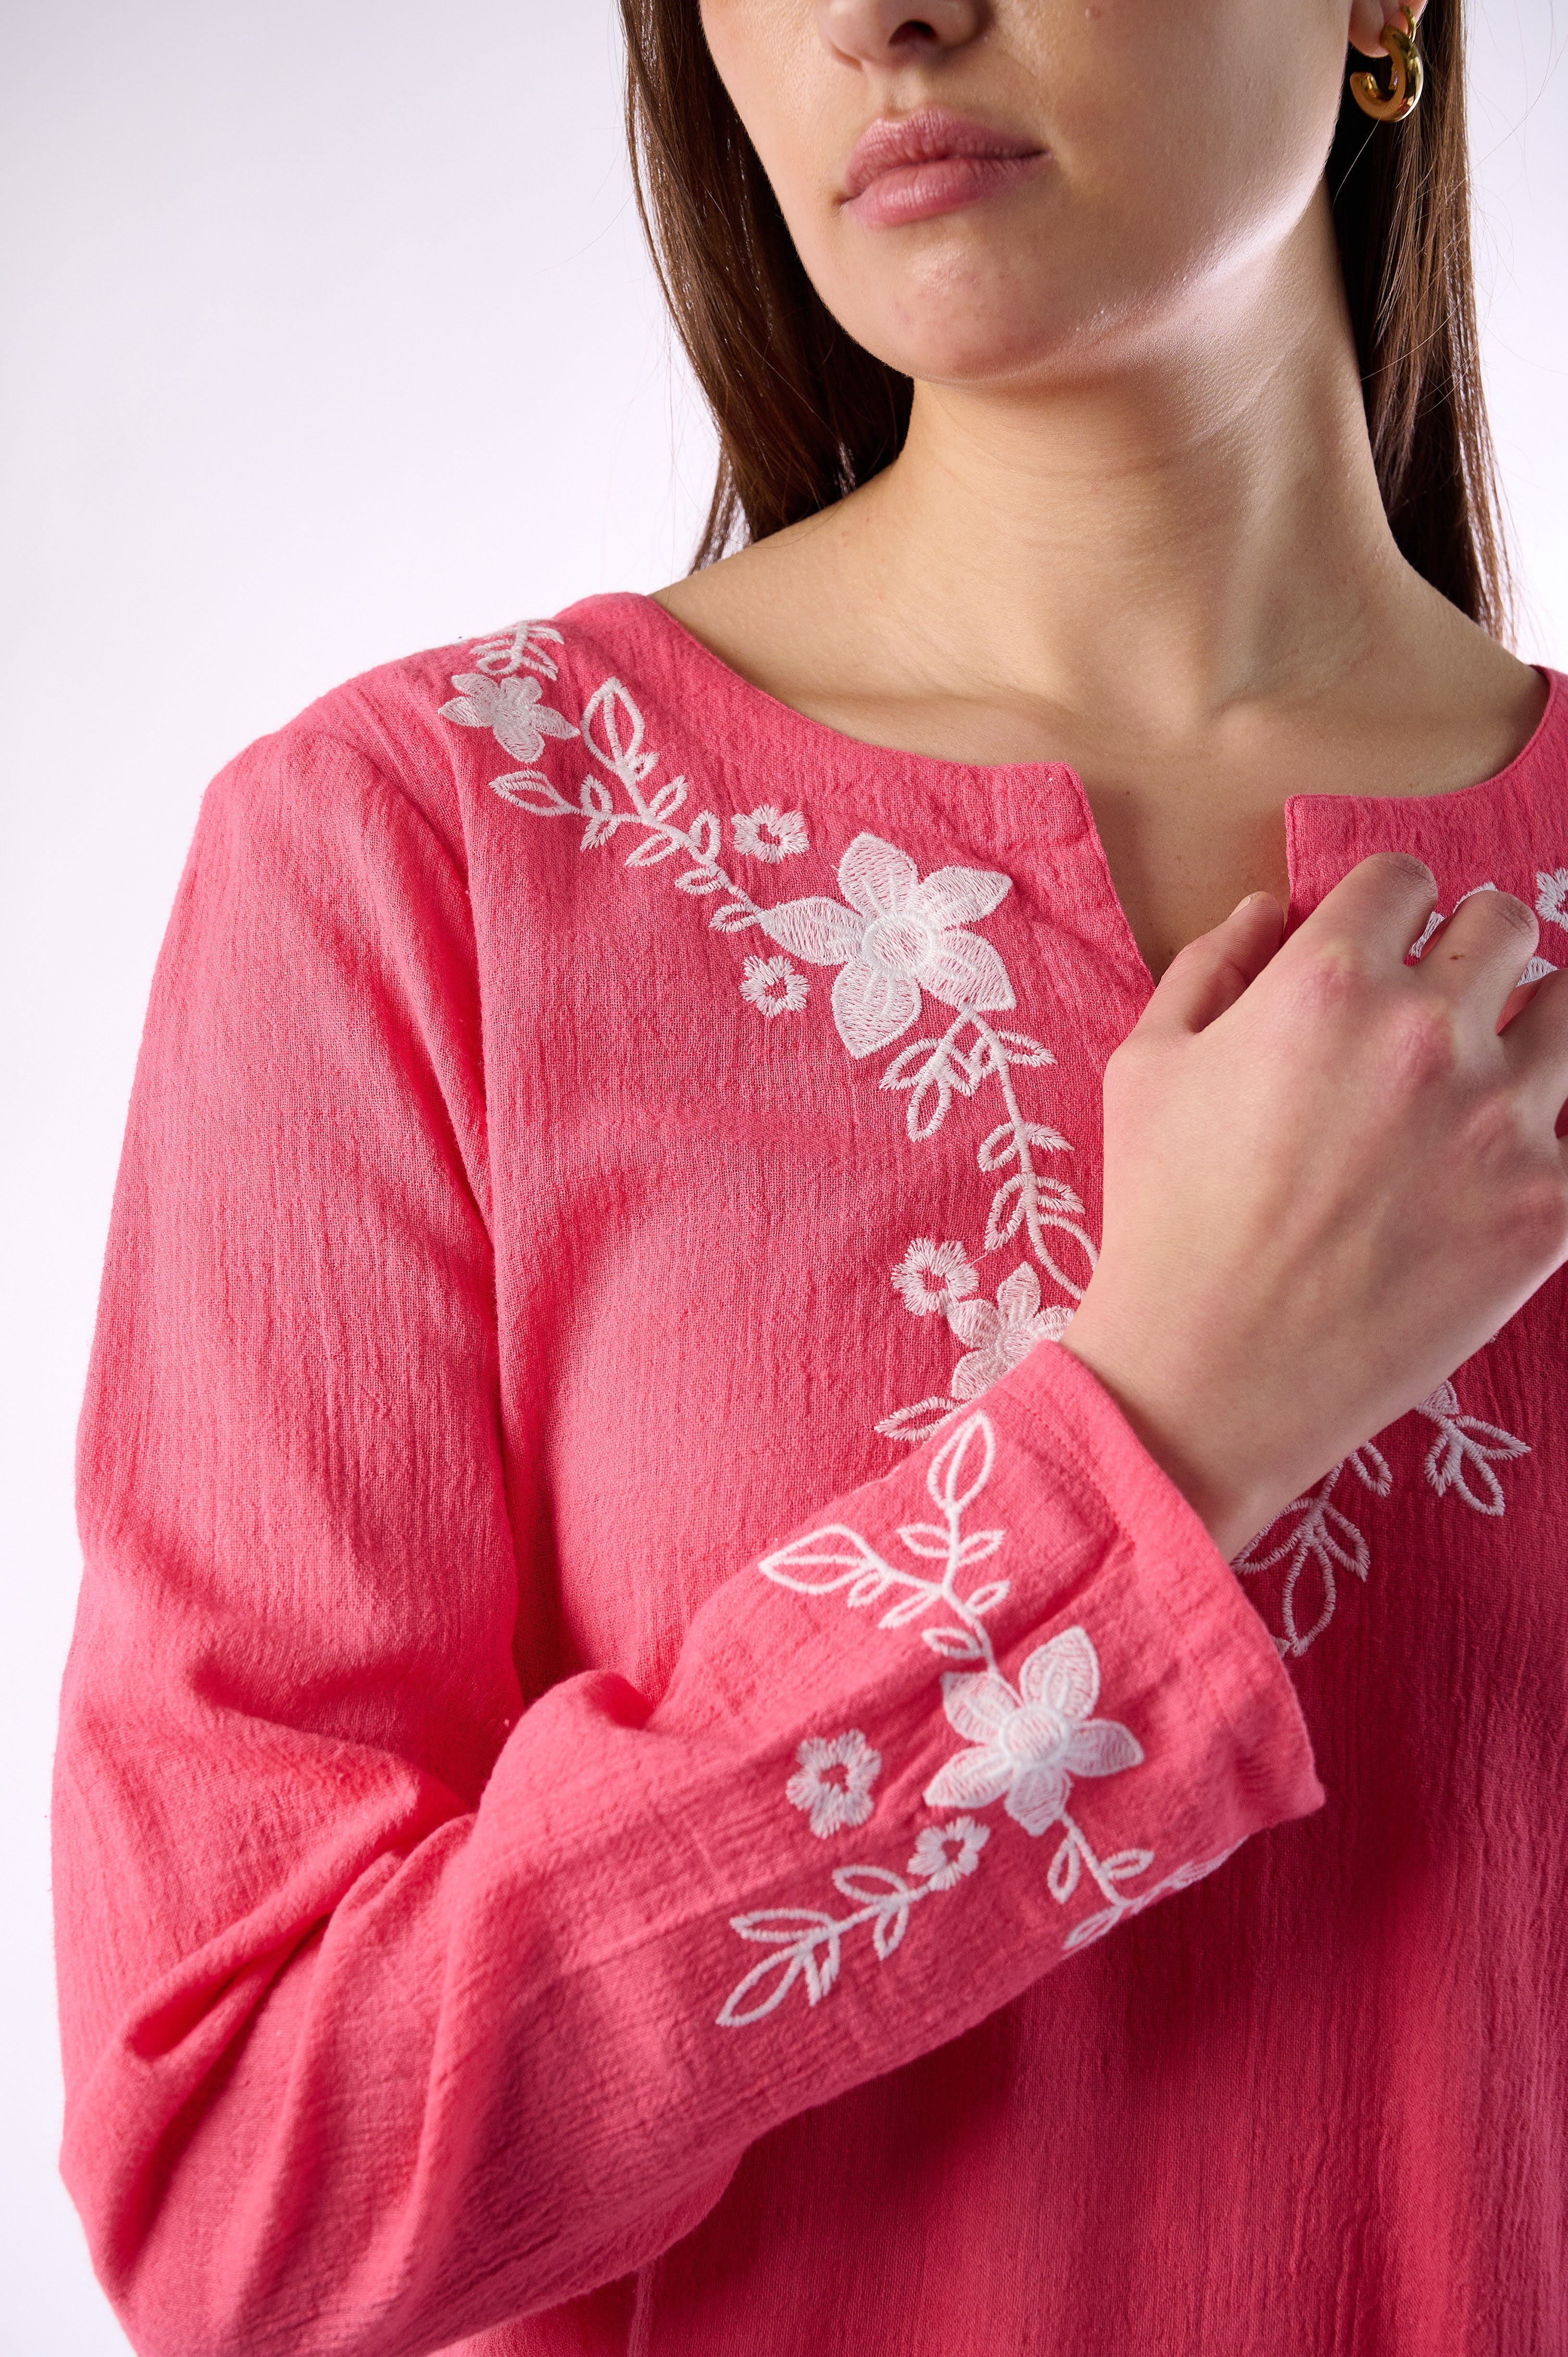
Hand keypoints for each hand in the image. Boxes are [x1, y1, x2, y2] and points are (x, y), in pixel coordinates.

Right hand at [1060, 855, 1567, 1557]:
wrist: (1209, 1379)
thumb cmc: (1163, 1223)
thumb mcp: (1146, 1070)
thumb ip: (1211, 966)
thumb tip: (1270, 910)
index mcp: (1326, 983)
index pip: (1404, 880)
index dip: (1387, 911)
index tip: (1380, 951)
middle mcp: (1426, 1033)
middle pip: (1504, 925)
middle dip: (1467, 954)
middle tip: (1436, 1009)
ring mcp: (1503, 1120)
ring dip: (1531, 1025)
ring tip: (1490, 1073)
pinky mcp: (1548, 1208)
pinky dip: (1546, 1139)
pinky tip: (1499, 1165)